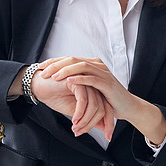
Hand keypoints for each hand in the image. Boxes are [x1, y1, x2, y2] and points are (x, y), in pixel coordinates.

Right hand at [28, 61, 114, 137]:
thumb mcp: (75, 112)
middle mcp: (93, 86)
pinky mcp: (77, 81)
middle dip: (92, 125)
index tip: (108, 137)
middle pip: (102, 109)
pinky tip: (73, 119)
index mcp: (95, 92)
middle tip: (80, 133)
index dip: (109, 124)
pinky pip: (83, 100)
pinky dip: (79, 113)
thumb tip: (104, 128)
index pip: (107, 109)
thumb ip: (90, 117)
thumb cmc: (56, 97)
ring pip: (94, 106)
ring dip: (84, 121)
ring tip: (75, 128)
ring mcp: (86, 82)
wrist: (39, 87)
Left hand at [39, 56, 165, 144]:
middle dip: (55, 65)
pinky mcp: (107, 83)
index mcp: (91, 64)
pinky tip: (69, 81)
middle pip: (72, 59)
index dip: (53, 62)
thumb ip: (78, 80)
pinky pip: (91, 78)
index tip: (39, 68)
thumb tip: (58, 79)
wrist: (126, 107)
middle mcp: (97, 65)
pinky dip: (79, 79)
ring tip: (53, 77)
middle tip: (43, 73)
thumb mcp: (89, 88)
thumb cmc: (107, 99)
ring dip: (65, 71)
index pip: (68, 59)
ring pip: (81, 66)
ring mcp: (103, 73)